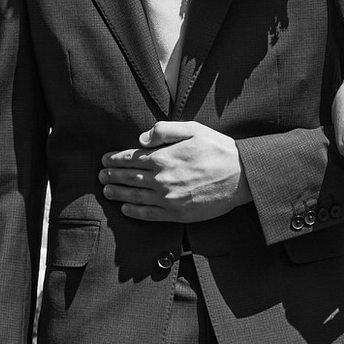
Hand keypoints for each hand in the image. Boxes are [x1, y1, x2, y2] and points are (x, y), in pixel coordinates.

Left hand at [100, 122, 249, 224]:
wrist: (242, 177)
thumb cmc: (218, 150)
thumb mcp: (192, 129)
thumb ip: (164, 130)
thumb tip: (140, 138)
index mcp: (164, 157)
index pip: (132, 158)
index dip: (116, 159)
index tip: (105, 160)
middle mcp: (162, 179)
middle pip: (130, 178)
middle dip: (113, 176)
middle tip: (101, 175)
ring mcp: (169, 199)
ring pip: (135, 197)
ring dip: (118, 193)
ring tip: (107, 191)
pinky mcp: (178, 213)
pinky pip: (149, 214)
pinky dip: (134, 212)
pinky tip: (125, 209)